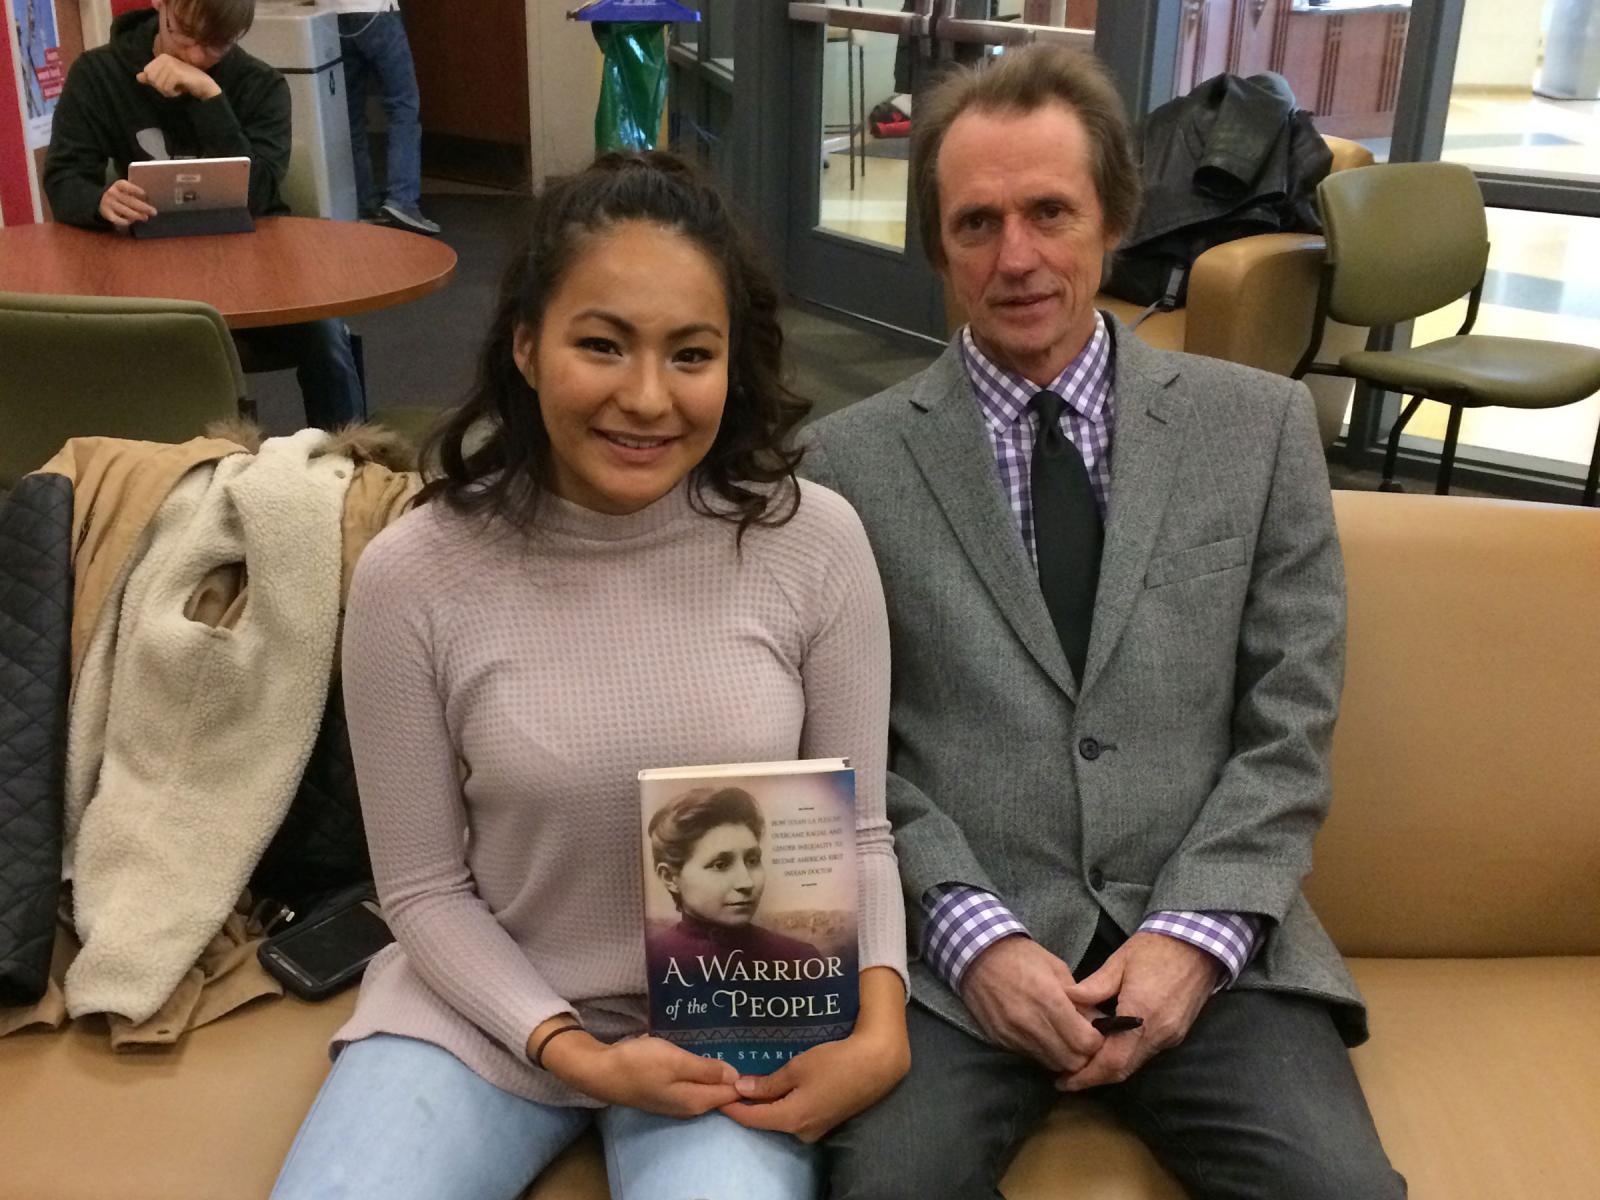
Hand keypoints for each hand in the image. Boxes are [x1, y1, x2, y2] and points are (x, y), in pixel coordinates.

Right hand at [99, 179, 156, 226]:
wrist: (102, 200)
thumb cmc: (121, 195)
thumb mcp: (127, 190)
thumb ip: (136, 193)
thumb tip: (150, 201)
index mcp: (119, 185)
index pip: (127, 186)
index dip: (136, 190)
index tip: (145, 194)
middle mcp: (112, 193)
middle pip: (129, 201)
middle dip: (143, 207)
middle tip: (154, 212)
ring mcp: (109, 203)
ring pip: (125, 211)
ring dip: (137, 215)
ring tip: (145, 218)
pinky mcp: (107, 214)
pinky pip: (118, 220)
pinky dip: (126, 221)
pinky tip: (132, 221)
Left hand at [137, 53, 220, 99]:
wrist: (203, 84)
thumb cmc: (185, 81)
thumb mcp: (166, 78)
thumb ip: (152, 77)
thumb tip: (138, 77)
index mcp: (161, 57)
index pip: (147, 73)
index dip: (156, 82)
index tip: (168, 82)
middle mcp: (165, 58)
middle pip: (151, 79)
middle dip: (161, 88)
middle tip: (173, 87)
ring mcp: (171, 65)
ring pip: (158, 85)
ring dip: (168, 92)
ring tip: (177, 88)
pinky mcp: (177, 73)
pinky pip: (166, 88)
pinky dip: (173, 93)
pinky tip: (181, 91)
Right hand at [541, 1029, 739, 1117]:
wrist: (600, 1071)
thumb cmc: (638, 1064)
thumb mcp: (676, 1061)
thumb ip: (707, 1070)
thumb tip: (737, 1077)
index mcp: (696, 1101)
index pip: (733, 1093)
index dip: (747, 1076)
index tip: (758, 1053)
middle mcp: (690, 1106)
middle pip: (721, 1091)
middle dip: (735, 1071)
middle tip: (748, 1043)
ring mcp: (677, 1100)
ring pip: (707, 1085)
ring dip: (717, 1068)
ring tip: (732, 1044)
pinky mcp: (666, 1090)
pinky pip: (693, 1081)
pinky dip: (702, 1068)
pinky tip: (704, 1053)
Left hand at [719, 1025, 910, 1143]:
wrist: (877, 1063)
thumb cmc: (835, 1062)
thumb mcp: (797, 1068)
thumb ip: (768, 1084)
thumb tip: (740, 1089)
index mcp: (791, 1119)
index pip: (751, 1118)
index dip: (732, 1107)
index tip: (717, 1093)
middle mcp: (802, 1131)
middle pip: (766, 1119)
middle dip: (748, 1103)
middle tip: (732, 1082)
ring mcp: (816, 1129)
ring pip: (782, 1116)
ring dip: (767, 1101)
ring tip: (753, 1080)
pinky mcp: (826, 1121)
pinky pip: (797, 1113)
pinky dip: (784, 1101)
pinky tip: (779, 1085)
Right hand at [960, 936, 1102, 1072]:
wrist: (976, 955)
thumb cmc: (1021, 956)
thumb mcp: (1057, 968)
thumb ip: (1079, 998)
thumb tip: (1096, 1021)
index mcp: (1049, 1000)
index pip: (1085, 1043)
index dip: (1097, 1042)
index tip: (1097, 1032)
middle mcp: (1031, 1024)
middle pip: (1071, 1061)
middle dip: (1083, 1055)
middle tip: (1083, 1040)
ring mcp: (1014, 1035)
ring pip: (1051, 1064)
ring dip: (1063, 1056)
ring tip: (1063, 1040)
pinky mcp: (1000, 1041)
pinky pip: (1030, 1057)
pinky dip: (1042, 1052)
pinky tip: (1042, 1036)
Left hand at [1057, 932, 1221, 1091]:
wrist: (1200, 943)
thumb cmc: (1157, 947)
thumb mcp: (1119, 961)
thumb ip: (1093, 986)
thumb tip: (1066, 1000)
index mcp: (1142, 1013)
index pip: (1112, 1060)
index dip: (1086, 1076)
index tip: (1062, 1081)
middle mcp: (1159, 1032)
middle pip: (1122, 1070)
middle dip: (1093, 1078)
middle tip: (1065, 1079)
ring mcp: (1171, 1036)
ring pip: (1134, 1065)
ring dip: (1108, 1070)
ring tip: (1080, 1066)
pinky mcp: (1176, 1033)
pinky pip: (1145, 1054)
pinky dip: (1124, 1058)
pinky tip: (1106, 1050)